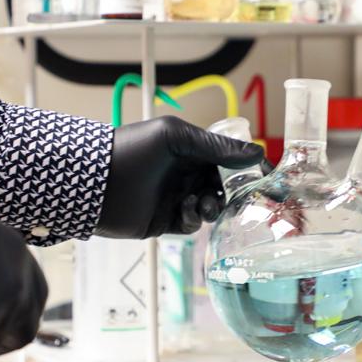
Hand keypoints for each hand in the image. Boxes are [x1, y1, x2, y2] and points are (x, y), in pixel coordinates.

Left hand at [96, 116, 264, 238]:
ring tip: (202, 203)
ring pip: (209, 207)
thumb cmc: (133, 150)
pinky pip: (191, 223)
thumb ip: (215, 146)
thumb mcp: (175, 137)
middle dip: (229, 191)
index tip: (266, 173)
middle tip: (231, 194)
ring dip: (212, 205)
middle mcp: (183, 174)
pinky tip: (184, 208)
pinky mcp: (164, 221)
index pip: (225, 157)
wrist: (95, 184)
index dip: (245, 165)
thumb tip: (256, 152)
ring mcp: (175, 198)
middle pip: (221, 185)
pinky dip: (193, 218)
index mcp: (187, 150)